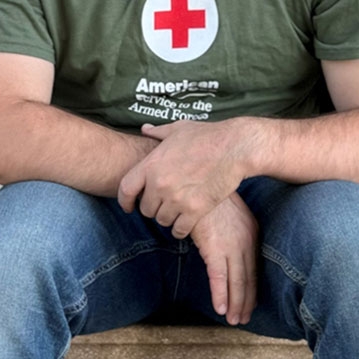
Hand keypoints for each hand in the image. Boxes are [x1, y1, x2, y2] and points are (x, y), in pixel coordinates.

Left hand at [117, 119, 250, 238]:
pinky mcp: (195, 210)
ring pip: (162, 220)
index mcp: (152, 164)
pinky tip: (185, 222)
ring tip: (176, 210)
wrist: (233, 147)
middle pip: (146, 209)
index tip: (128, 206)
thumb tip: (145, 129)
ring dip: (168, 217)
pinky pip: (179, 230)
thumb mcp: (178, 129)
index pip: (126, 190)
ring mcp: (177, 199)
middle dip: (153, 207)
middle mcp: (160, 184)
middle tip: (163, 202)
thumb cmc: (206, 135)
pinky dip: (180, 228)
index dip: (125, 201)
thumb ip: (158, 132)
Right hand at [191, 193, 258, 325]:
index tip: (250, 302)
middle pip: (249, 277)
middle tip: (243, 318)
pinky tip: (220, 309)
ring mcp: (231, 245)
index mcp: (251, 230)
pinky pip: (219, 278)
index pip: (254, 266)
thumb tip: (228, 243)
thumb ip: (232, 228)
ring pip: (236, 282)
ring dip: (235, 304)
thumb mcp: (228, 210)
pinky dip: (220, 295)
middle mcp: (245, 240)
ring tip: (233, 319)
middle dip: (246, 300)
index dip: (252, 286)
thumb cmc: (208, 193)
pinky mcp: (214, 248)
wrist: (195, 180)